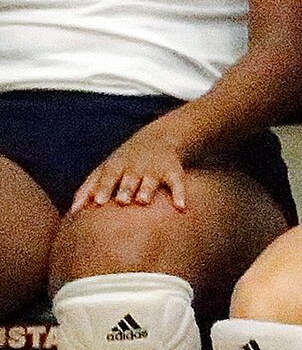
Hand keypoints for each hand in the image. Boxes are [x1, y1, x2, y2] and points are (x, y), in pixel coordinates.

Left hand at [73, 120, 194, 211]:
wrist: (160, 137)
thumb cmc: (125, 161)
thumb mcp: (106, 168)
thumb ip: (88, 188)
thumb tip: (71, 212)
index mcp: (117, 166)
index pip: (108, 176)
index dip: (103, 188)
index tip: (98, 202)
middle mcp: (136, 166)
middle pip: (129, 179)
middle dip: (125, 188)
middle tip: (121, 200)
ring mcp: (155, 169)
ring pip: (150, 180)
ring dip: (146, 189)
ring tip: (143, 200)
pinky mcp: (174, 171)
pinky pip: (178, 183)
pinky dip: (180, 194)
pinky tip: (181, 207)